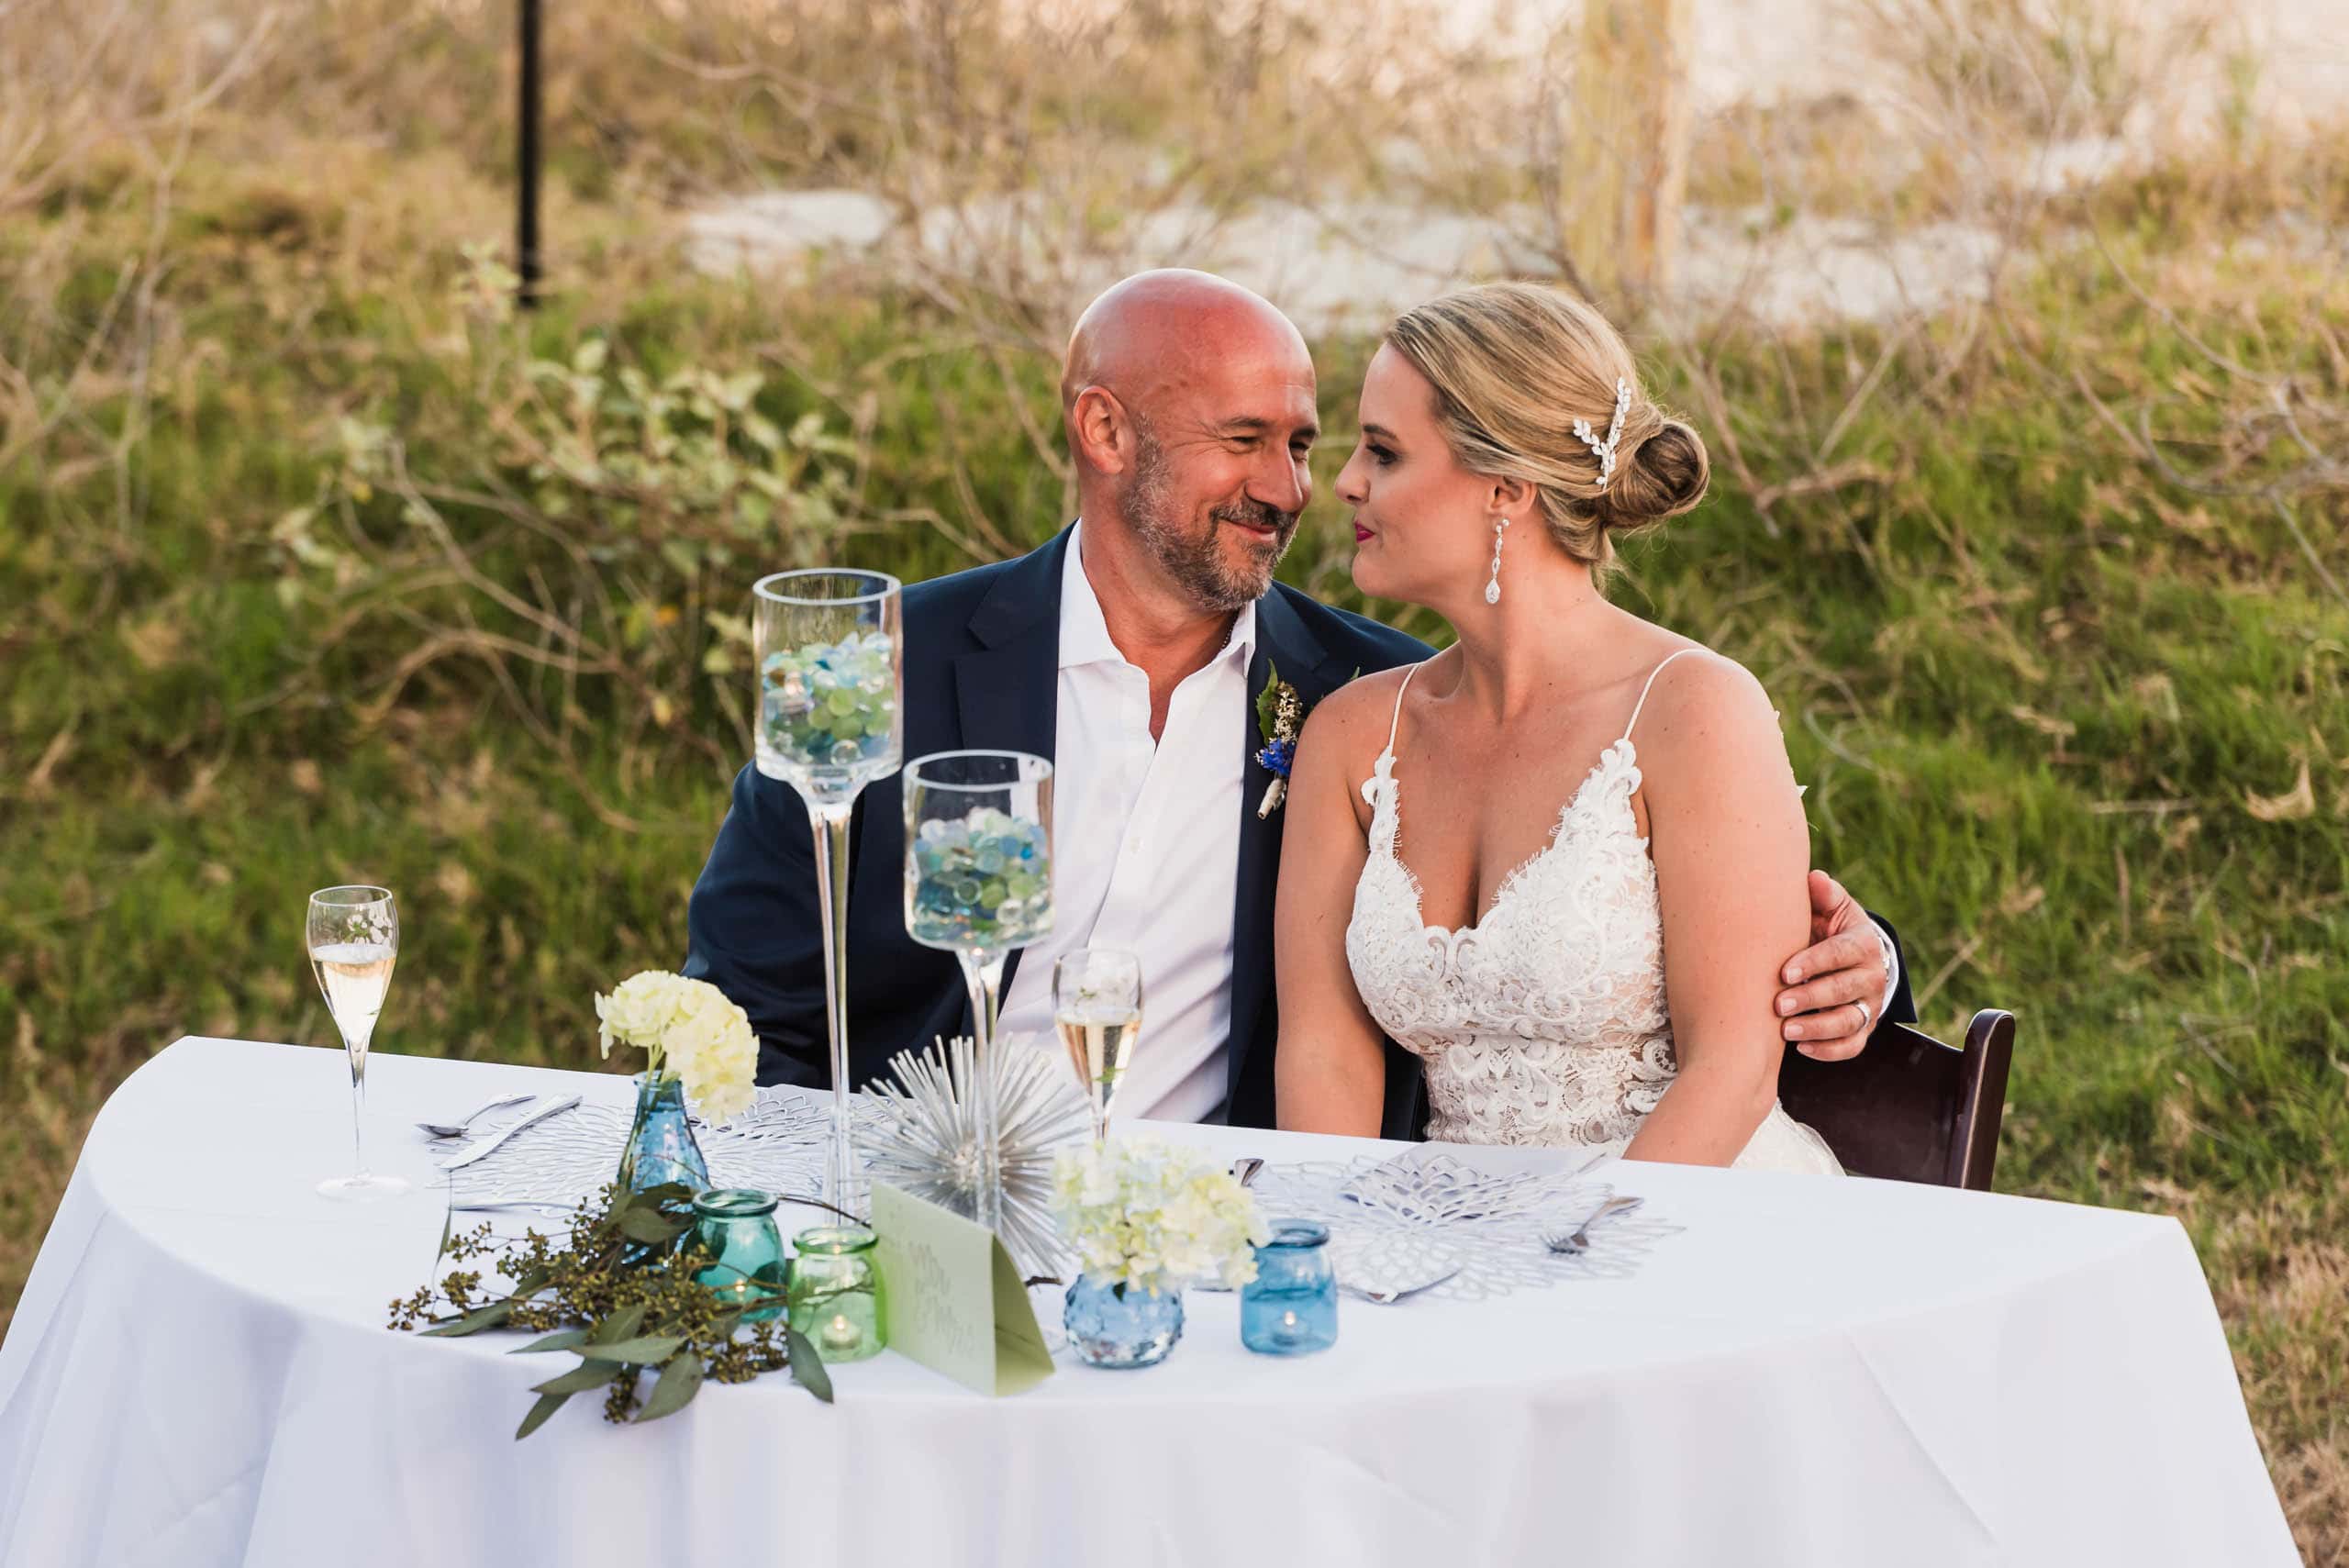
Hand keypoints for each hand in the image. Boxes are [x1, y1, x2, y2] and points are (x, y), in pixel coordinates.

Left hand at [1775, 870, 1886, 1060]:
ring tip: (1786, 1031)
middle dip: (1811, 998)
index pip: (1841, 954)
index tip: (1784, 972)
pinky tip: (1802, 1049)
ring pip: (1850, 1022)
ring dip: (1818, 1029)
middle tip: (1777, 1005)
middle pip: (1844, 990)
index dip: (1814, 963)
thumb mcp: (1830, 907)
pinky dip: (1829, 1051)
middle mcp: (1872, 975)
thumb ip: (1823, 895)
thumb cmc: (1828, 927)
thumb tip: (1815, 880)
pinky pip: (1851, 1046)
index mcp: (1863, 942)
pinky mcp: (1864, 1028)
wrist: (1851, 955)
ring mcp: (1870, 1004)